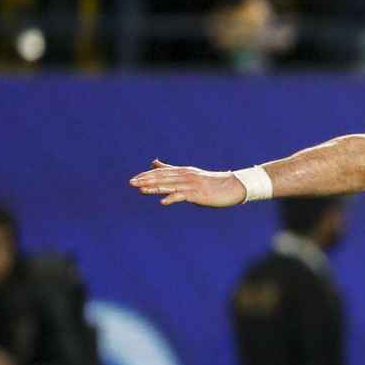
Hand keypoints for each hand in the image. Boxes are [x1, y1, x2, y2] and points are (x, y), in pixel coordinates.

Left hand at [129, 159, 245, 207]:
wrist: (233, 186)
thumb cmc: (212, 182)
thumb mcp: (189, 173)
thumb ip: (171, 169)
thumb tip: (154, 162)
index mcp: (183, 171)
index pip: (161, 172)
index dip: (147, 175)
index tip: (134, 179)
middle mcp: (185, 176)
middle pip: (163, 178)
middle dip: (146, 180)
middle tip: (131, 183)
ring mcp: (191, 185)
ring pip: (170, 186)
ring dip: (155, 188)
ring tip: (141, 190)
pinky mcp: (198, 194)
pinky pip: (183, 196)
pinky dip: (173, 198)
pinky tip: (163, 202)